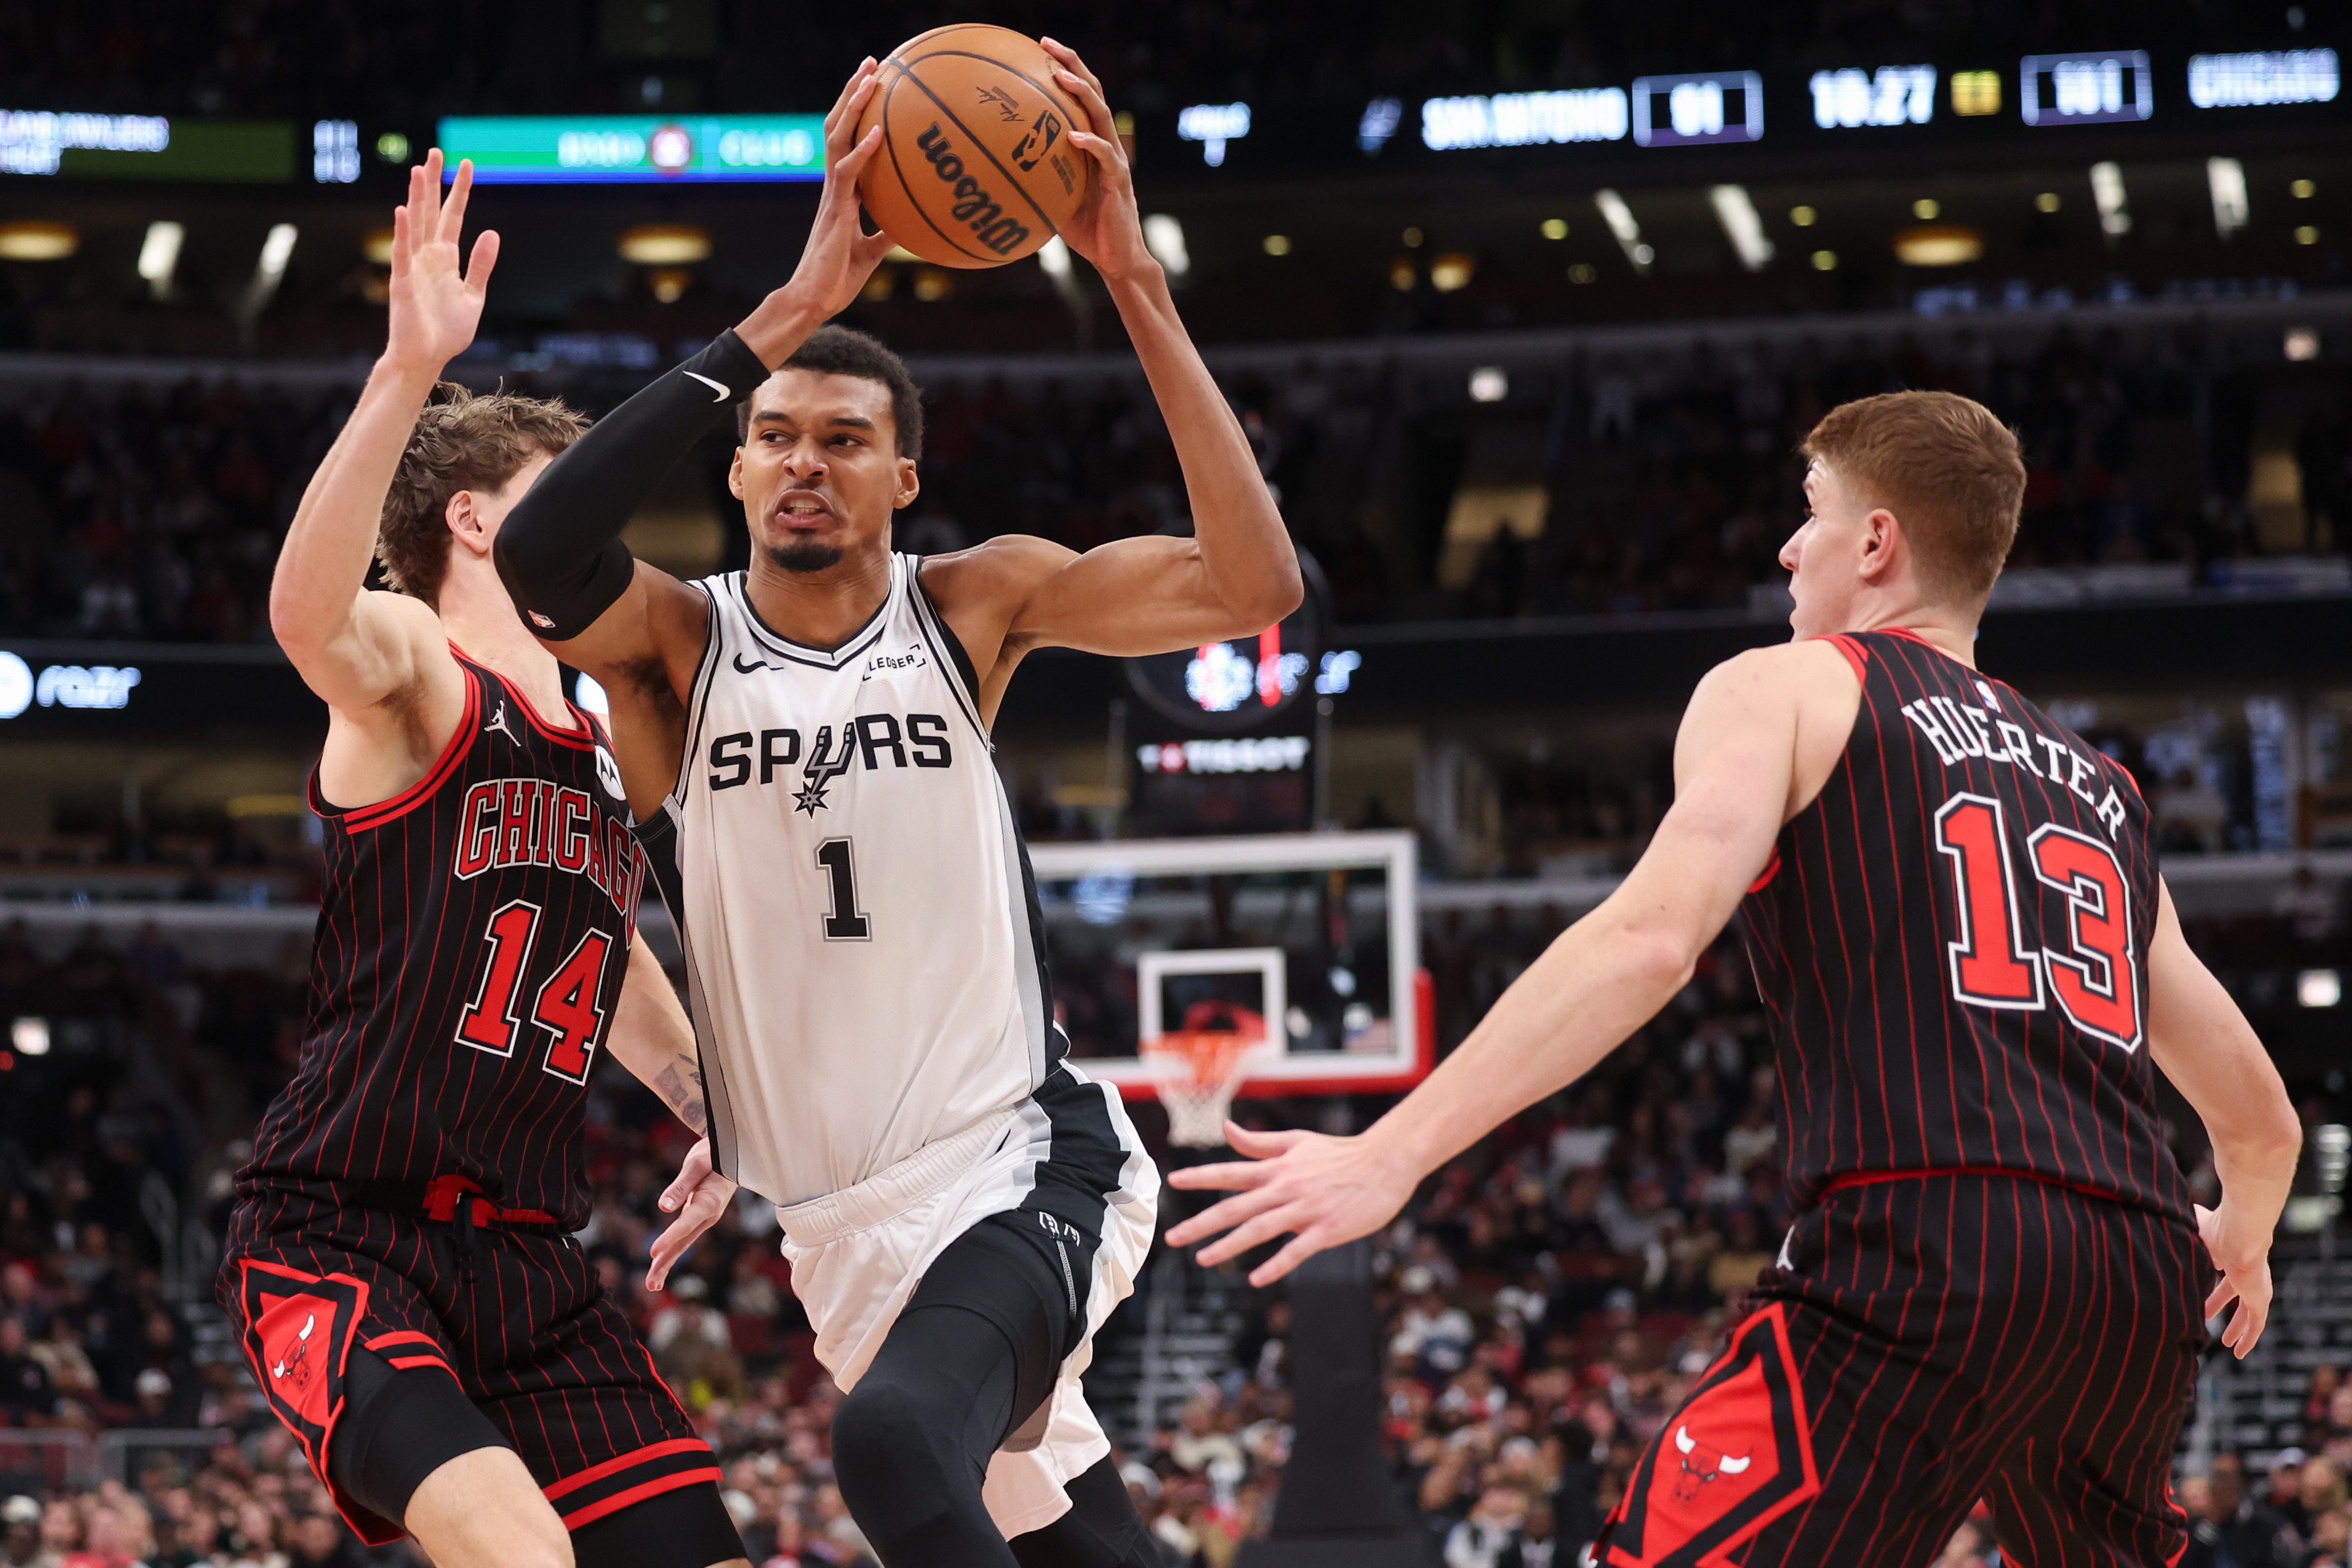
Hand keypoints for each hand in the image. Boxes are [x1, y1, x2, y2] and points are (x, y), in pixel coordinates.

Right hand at [383, 149, 498, 374]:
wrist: (427, 358)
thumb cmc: (447, 331)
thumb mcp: (474, 296)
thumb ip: (481, 265)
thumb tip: (492, 233)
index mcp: (446, 259)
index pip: (453, 216)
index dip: (460, 191)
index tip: (467, 164)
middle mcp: (427, 256)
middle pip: (431, 211)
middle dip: (434, 182)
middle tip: (436, 151)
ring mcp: (413, 267)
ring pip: (415, 225)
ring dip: (417, 198)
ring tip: (420, 170)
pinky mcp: (402, 283)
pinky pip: (401, 254)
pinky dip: (402, 233)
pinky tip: (403, 211)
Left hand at [647, 1138, 738, 1290]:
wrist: (732, 1152)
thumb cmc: (715, 1154)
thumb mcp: (697, 1163)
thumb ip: (680, 1186)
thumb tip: (662, 1207)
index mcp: (710, 1200)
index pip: (687, 1222)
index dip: (670, 1237)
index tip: (653, 1253)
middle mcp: (709, 1214)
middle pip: (684, 1242)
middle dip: (666, 1263)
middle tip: (650, 1285)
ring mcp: (705, 1218)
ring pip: (683, 1244)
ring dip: (667, 1264)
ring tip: (652, 1285)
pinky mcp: (699, 1218)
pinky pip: (683, 1238)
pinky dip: (671, 1252)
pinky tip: (660, 1265)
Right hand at [766, 60, 895, 331]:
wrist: (815, 300)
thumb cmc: (838, 280)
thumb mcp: (872, 252)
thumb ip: (887, 232)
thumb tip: (910, 222)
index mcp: (842, 192)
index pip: (847, 141)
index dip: (857, 113)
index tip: (873, 86)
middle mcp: (834, 186)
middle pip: (838, 127)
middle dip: (852, 94)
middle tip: (870, 63)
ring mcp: (832, 195)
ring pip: (837, 139)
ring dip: (853, 107)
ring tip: (869, 77)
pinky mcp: (834, 210)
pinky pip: (847, 173)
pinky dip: (862, 151)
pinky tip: (878, 133)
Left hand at [1038, 39, 1152, 284]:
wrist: (1117, 259)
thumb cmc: (1086, 231)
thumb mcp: (1054, 198)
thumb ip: (1037, 178)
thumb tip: (995, 171)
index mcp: (1092, 145)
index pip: (1081, 98)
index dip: (1065, 70)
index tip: (1040, 49)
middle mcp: (1107, 145)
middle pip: (1094, 93)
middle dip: (1072, 65)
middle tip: (1047, 45)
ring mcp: (1115, 162)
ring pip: (1102, 116)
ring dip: (1081, 94)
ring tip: (1061, 77)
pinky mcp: (1120, 182)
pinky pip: (1105, 157)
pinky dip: (1090, 144)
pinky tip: (1073, 135)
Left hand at [1164, 1123, 1420, 1284]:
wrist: (1385, 1162)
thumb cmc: (1340, 1152)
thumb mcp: (1297, 1141)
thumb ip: (1259, 1142)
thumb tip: (1226, 1129)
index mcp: (1277, 1168)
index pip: (1230, 1172)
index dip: (1200, 1177)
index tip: (1173, 1182)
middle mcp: (1285, 1188)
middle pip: (1235, 1207)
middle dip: (1201, 1223)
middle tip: (1173, 1237)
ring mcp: (1305, 1210)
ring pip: (1259, 1230)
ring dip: (1228, 1245)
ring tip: (1203, 1258)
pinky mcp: (1327, 1229)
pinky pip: (1296, 1251)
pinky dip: (1275, 1265)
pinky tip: (1256, 1279)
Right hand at [2195, 1200, 2274, 1357]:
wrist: (2241, 1232)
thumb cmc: (2217, 1226)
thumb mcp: (2193, 1226)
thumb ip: (2183, 1222)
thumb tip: (2166, 1211)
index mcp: (2230, 1253)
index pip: (2221, 1268)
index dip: (2211, 1276)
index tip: (2200, 1284)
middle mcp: (2245, 1271)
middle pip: (2232, 1292)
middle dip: (2219, 1303)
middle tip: (2206, 1314)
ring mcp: (2255, 1287)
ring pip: (2247, 1312)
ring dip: (2236, 1327)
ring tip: (2226, 1343)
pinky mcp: (2260, 1299)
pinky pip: (2256, 1324)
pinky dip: (2248, 1338)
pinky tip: (2240, 1352)